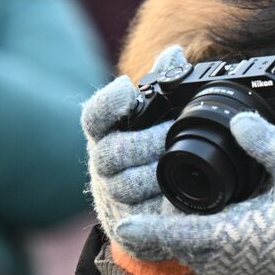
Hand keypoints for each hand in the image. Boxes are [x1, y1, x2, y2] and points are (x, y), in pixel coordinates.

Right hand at [83, 45, 189, 260]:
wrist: (151, 210)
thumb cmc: (151, 153)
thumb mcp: (155, 119)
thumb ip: (163, 85)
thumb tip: (174, 53)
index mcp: (108, 133)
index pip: (95, 116)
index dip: (107, 104)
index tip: (125, 88)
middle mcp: (104, 163)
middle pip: (113, 152)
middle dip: (146, 141)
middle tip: (172, 132)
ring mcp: (114, 194)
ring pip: (127, 184)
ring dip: (155, 172)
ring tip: (180, 161)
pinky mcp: (130, 222)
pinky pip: (143, 213)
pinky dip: (162, 203)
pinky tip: (179, 193)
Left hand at [114, 113, 274, 274]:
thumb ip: (267, 143)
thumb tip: (240, 119)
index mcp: (232, 235)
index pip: (176, 236)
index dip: (148, 230)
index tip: (123, 223)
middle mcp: (225, 258)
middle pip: (175, 244)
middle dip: (158, 223)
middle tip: (145, 194)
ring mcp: (232, 266)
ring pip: (187, 250)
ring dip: (176, 231)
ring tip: (167, 200)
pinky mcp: (240, 267)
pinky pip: (204, 254)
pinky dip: (194, 237)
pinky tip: (202, 212)